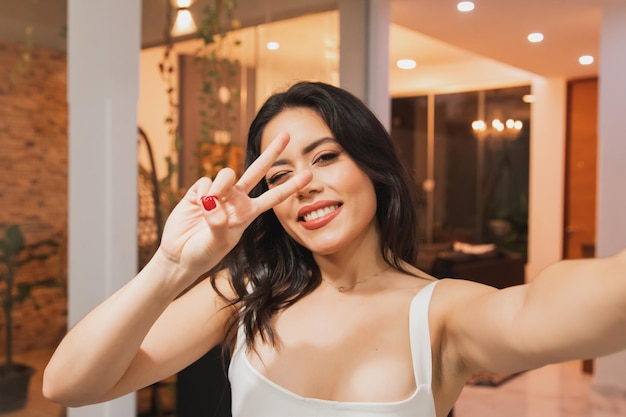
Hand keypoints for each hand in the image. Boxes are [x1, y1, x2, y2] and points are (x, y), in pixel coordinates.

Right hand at [158, 133, 310, 276]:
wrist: (180, 254)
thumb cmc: (203, 253)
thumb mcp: (217, 243)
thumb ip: (218, 224)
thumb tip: (213, 204)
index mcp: (248, 212)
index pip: (274, 197)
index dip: (291, 186)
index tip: (309, 175)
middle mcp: (236, 199)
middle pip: (257, 170)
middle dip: (272, 152)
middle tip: (287, 134)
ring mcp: (218, 193)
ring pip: (227, 174)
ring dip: (220, 186)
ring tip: (211, 204)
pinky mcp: (200, 191)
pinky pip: (206, 181)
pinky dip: (203, 192)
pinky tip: (199, 205)